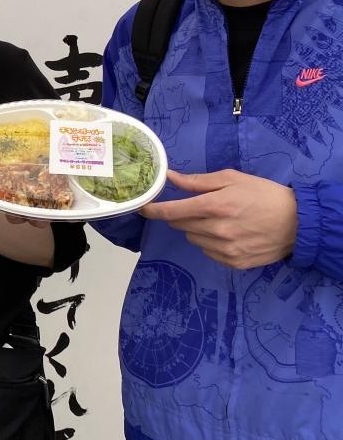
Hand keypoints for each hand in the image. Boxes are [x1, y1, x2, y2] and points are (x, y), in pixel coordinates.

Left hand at [141, 169, 297, 268]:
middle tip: (202, 207)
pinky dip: (211, 243)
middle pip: (180, 225)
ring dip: (197, 229)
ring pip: (193, 239)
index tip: (141, 208)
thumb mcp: (232, 179)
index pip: (172, 212)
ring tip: (221, 220)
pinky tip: (230, 234)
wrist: (298, 223)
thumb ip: (198, 181)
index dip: (152, 210)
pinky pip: (208, 252)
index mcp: (215, 206)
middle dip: (182, 215)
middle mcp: (217, 230)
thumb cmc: (264, 195)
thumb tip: (170, 177)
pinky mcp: (234, 263)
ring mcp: (225, 250)